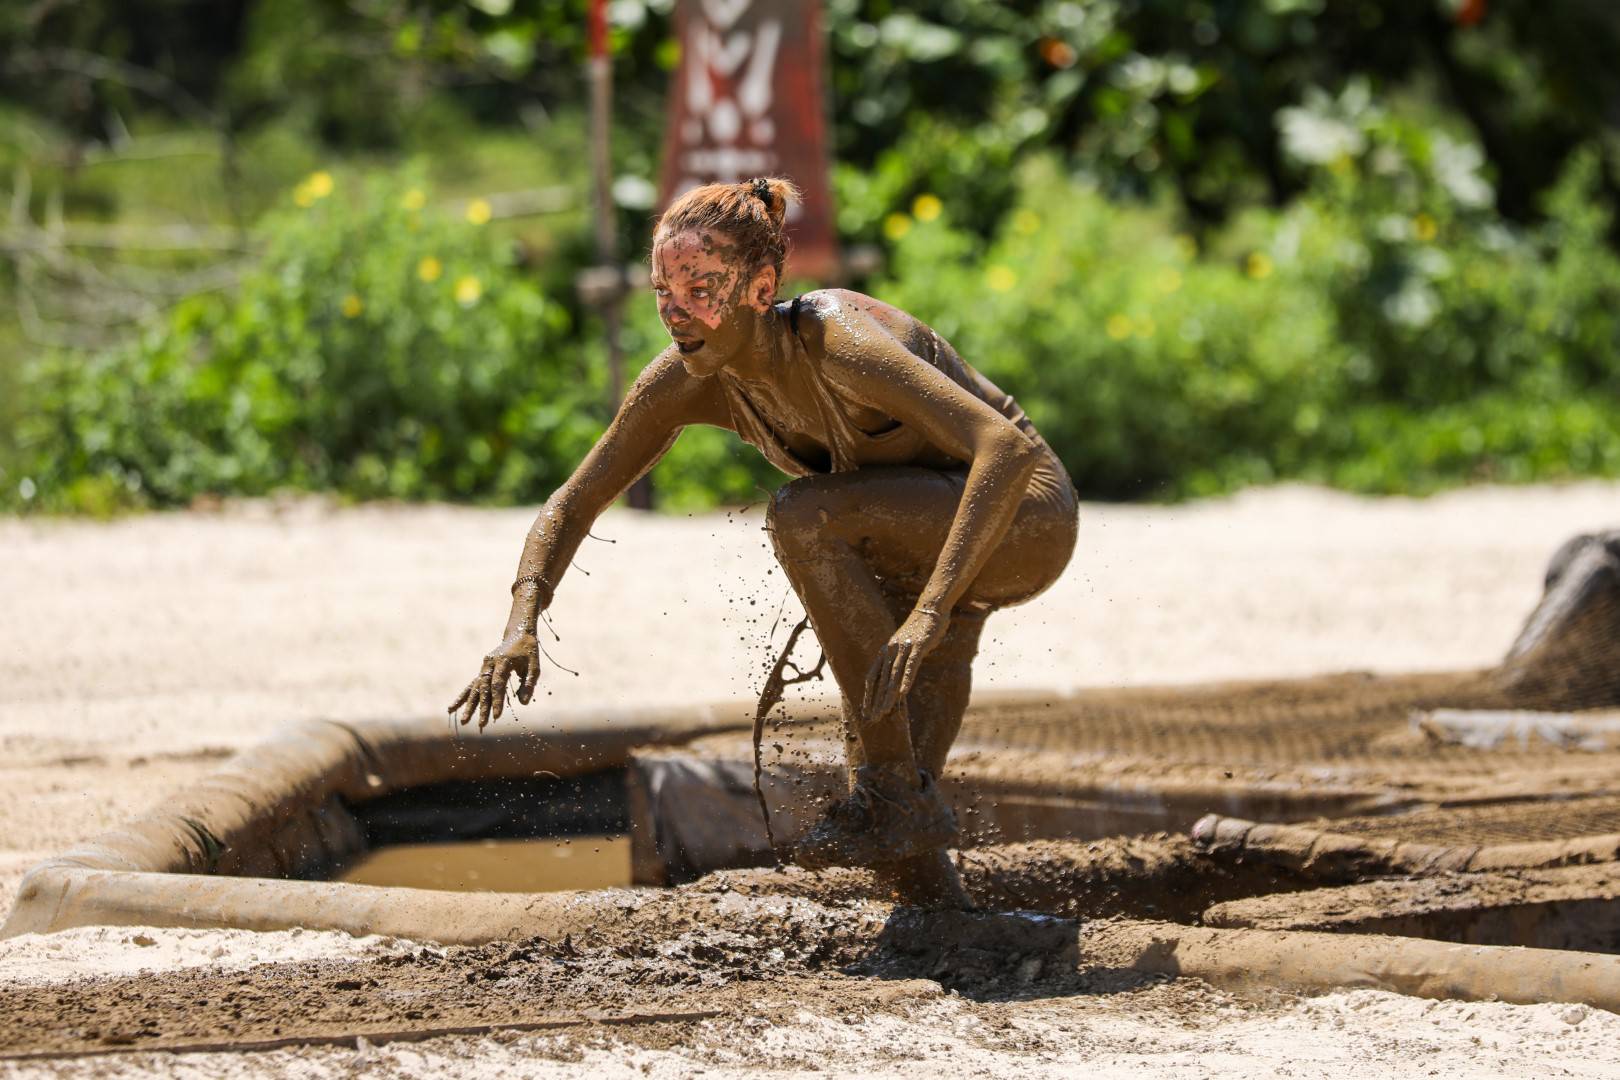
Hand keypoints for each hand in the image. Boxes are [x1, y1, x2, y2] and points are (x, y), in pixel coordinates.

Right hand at [449, 632, 539, 729]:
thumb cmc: (528, 651)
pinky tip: (452, 709)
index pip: (497, 684)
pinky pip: (471, 685)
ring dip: (469, 705)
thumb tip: (524, 703)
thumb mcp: (534, 666)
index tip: (496, 716)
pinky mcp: (482, 671)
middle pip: (484, 688)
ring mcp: (483, 667)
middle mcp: (489, 664)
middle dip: (482, 707)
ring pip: (475, 688)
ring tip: (463, 721)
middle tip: (482, 724)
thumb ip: (529, 684)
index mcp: (502, 661)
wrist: (518, 633)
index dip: (497, 700)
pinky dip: (463, 697)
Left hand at [863, 606, 949, 722]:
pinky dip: (906, 680)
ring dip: (888, 695)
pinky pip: (910, 666)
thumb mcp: (905, 645)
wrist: (930, 608)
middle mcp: (890, 651)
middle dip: (876, 700)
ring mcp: (903, 649)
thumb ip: (900, 660)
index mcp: (885, 652)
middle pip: (880, 680)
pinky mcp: (917, 646)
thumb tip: (897, 676)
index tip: (865, 710)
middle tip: (872, 718)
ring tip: (884, 711)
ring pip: (893, 676)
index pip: (872, 677)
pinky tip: (903, 693)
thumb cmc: (919, 629)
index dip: (868, 694)